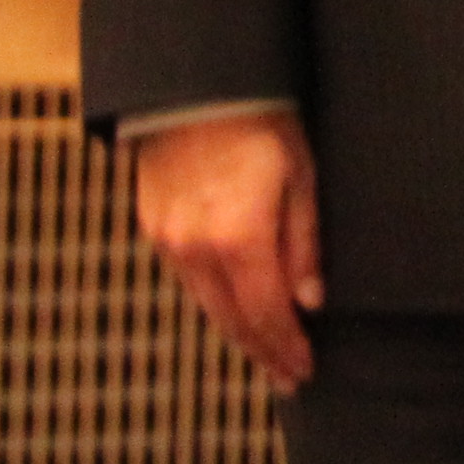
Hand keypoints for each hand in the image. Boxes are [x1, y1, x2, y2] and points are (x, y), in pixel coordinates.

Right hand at [131, 110, 320, 387]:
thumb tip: (310, 300)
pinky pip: (187, 280)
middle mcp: (195, 248)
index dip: (285, 346)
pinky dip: (213, 302)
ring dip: (236, 333)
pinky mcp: (153, 227)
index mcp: (238, 238)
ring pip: (205, 304)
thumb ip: (303, 242)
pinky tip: (232, 310)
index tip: (303, 371)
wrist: (195, 85)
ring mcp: (168, 240)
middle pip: (232, 320)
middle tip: (287, 378)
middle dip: (262, 352)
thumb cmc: (261, 121)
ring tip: (264, 354)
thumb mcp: (301, 175)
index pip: (265, 314)